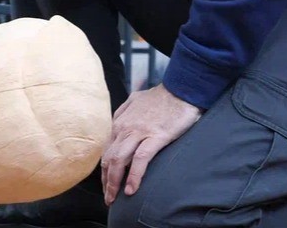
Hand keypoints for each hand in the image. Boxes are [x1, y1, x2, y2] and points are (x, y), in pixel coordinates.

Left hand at [101, 84, 202, 204]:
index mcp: (120, 121)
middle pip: (109, 158)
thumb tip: (116, 123)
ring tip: (114, 199)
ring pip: (119, 160)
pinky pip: (140, 159)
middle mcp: (124, 127)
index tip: (106, 184)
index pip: (107, 150)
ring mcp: (139, 132)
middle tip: (108, 199)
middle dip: (106, 181)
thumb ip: (124, 112)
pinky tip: (131, 190)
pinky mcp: (155, 136)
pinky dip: (134, 176)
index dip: (105, 170)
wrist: (181, 88)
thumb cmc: (162, 96)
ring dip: (114, 182)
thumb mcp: (135, 101)